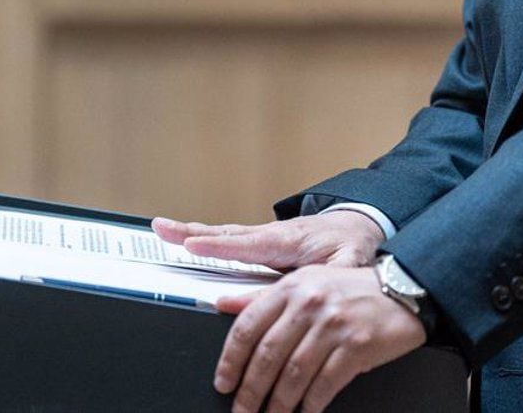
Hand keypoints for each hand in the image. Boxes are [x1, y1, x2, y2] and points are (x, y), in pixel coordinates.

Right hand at [151, 210, 383, 269]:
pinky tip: (187, 238)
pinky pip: (228, 238)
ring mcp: (264, 235)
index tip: (192, 245)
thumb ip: (315, 284)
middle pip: (226, 234)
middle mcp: (271, 234)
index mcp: (289, 241)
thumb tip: (285, 298)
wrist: (360, 223)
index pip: (248, 244)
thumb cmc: (353, 246)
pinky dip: (204, 236)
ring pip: (223, 234)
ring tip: (163, 229)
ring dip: (192, 231)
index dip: (219, 247)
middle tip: (162, 229)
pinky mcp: (261, 240)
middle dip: (192, 233)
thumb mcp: (344, 268)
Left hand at [211, 265, 425, 412]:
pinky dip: (311, 404)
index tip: (223, 383)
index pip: (248, 326)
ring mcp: (333, 325)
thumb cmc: (351, 289)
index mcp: (291, 287)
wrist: (402, 291)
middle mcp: (309, 303)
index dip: (231, 360)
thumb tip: (225, 305)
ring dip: (278, 404)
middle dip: (250, 391)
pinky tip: (305, 412)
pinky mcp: (356, 346)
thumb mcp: (305, 282)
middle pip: (267, 356)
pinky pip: (325, 384)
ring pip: (294, 374)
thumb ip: (264, 296)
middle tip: (242, 410)